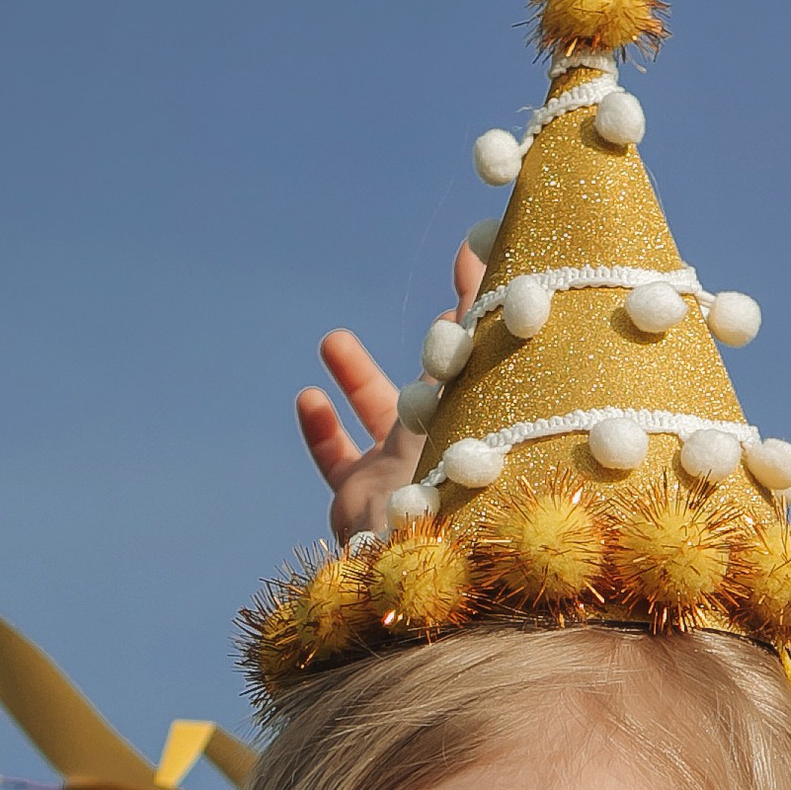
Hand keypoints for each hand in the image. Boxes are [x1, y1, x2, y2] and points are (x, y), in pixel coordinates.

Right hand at [295, 243, 485, 541]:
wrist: (415, 550)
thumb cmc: (452, 468)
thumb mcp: (471, 378)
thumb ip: (473, 311)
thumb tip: (482, 239)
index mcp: (473, 417)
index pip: (477, 353)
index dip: (476, 310)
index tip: (477, 261)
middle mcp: (439, 442)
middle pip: (435, 384)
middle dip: (434, 346)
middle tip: (436, 309)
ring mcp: (399, 471)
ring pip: (378, 416)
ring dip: (357, 378)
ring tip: (333, 340)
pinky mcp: (358, 498)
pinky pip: (337, 460)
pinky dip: (322, 430)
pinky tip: (308, 399)